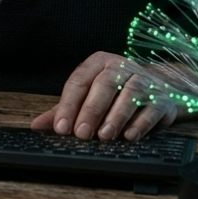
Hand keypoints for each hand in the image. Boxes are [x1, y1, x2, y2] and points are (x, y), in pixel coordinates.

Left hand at [30, 51, 175, 141]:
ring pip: (129, 94)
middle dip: (91, 110)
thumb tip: (36, 125)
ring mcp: (144, 80)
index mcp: (98, 62)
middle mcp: (121, 66)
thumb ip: (63, 110)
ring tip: (104, 136)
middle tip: (81, 133)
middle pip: (104, 85)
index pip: (79, 81)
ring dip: (116, 117)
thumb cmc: (116, 93)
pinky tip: (129, 135)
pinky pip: (151, 108)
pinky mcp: (161, 98)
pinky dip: (140, 123)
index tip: (61, 127)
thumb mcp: (88, 96)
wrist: (161, 89)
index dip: (69, 105)